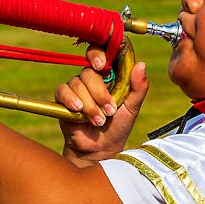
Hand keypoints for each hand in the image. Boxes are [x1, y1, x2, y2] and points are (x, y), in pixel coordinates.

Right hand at [55, 46, 148, 164]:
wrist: (100, 149)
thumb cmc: (117, 128)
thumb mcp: (132, 108)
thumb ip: (138, 88)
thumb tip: (141, 64)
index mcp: (109, 76)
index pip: (102, 54)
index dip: (99, 54)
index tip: (102, 64)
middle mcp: (91, 80)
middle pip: (89, 72)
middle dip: (99, 93)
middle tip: (109, 111)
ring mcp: (76, 88)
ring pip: (77, 83)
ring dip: (89, 104)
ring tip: (98, 121)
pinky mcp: (63, 99)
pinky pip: (62, 90)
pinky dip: (71, 100)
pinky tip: (78, 110)